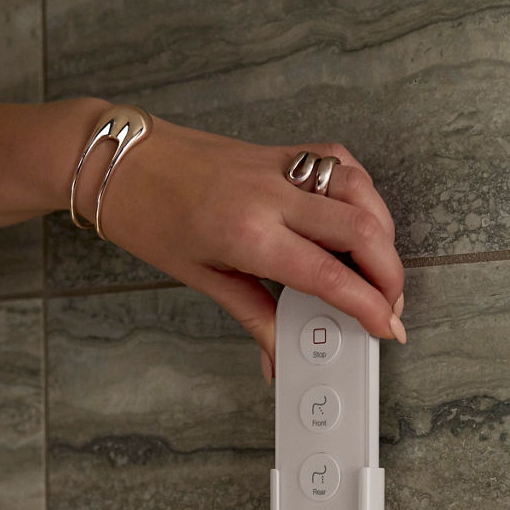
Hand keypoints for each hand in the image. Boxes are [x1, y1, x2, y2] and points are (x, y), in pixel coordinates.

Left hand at [78, 114, 405, 372]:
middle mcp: (270, 194)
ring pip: (359, 190)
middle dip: (390, 273)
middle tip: (390, 305)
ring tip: (379, 269)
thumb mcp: (202, 279)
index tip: (386, 328)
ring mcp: (279, 166)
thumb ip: (256, 317)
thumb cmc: (148, 217)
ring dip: (383, 232)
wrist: (118, 160)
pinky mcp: (280, 151)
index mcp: (247, 234)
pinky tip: (359, 220)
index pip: (328, 274)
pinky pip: (340, 166)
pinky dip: (361, 194)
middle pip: (361, 229)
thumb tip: (280, 358)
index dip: (369, 305)